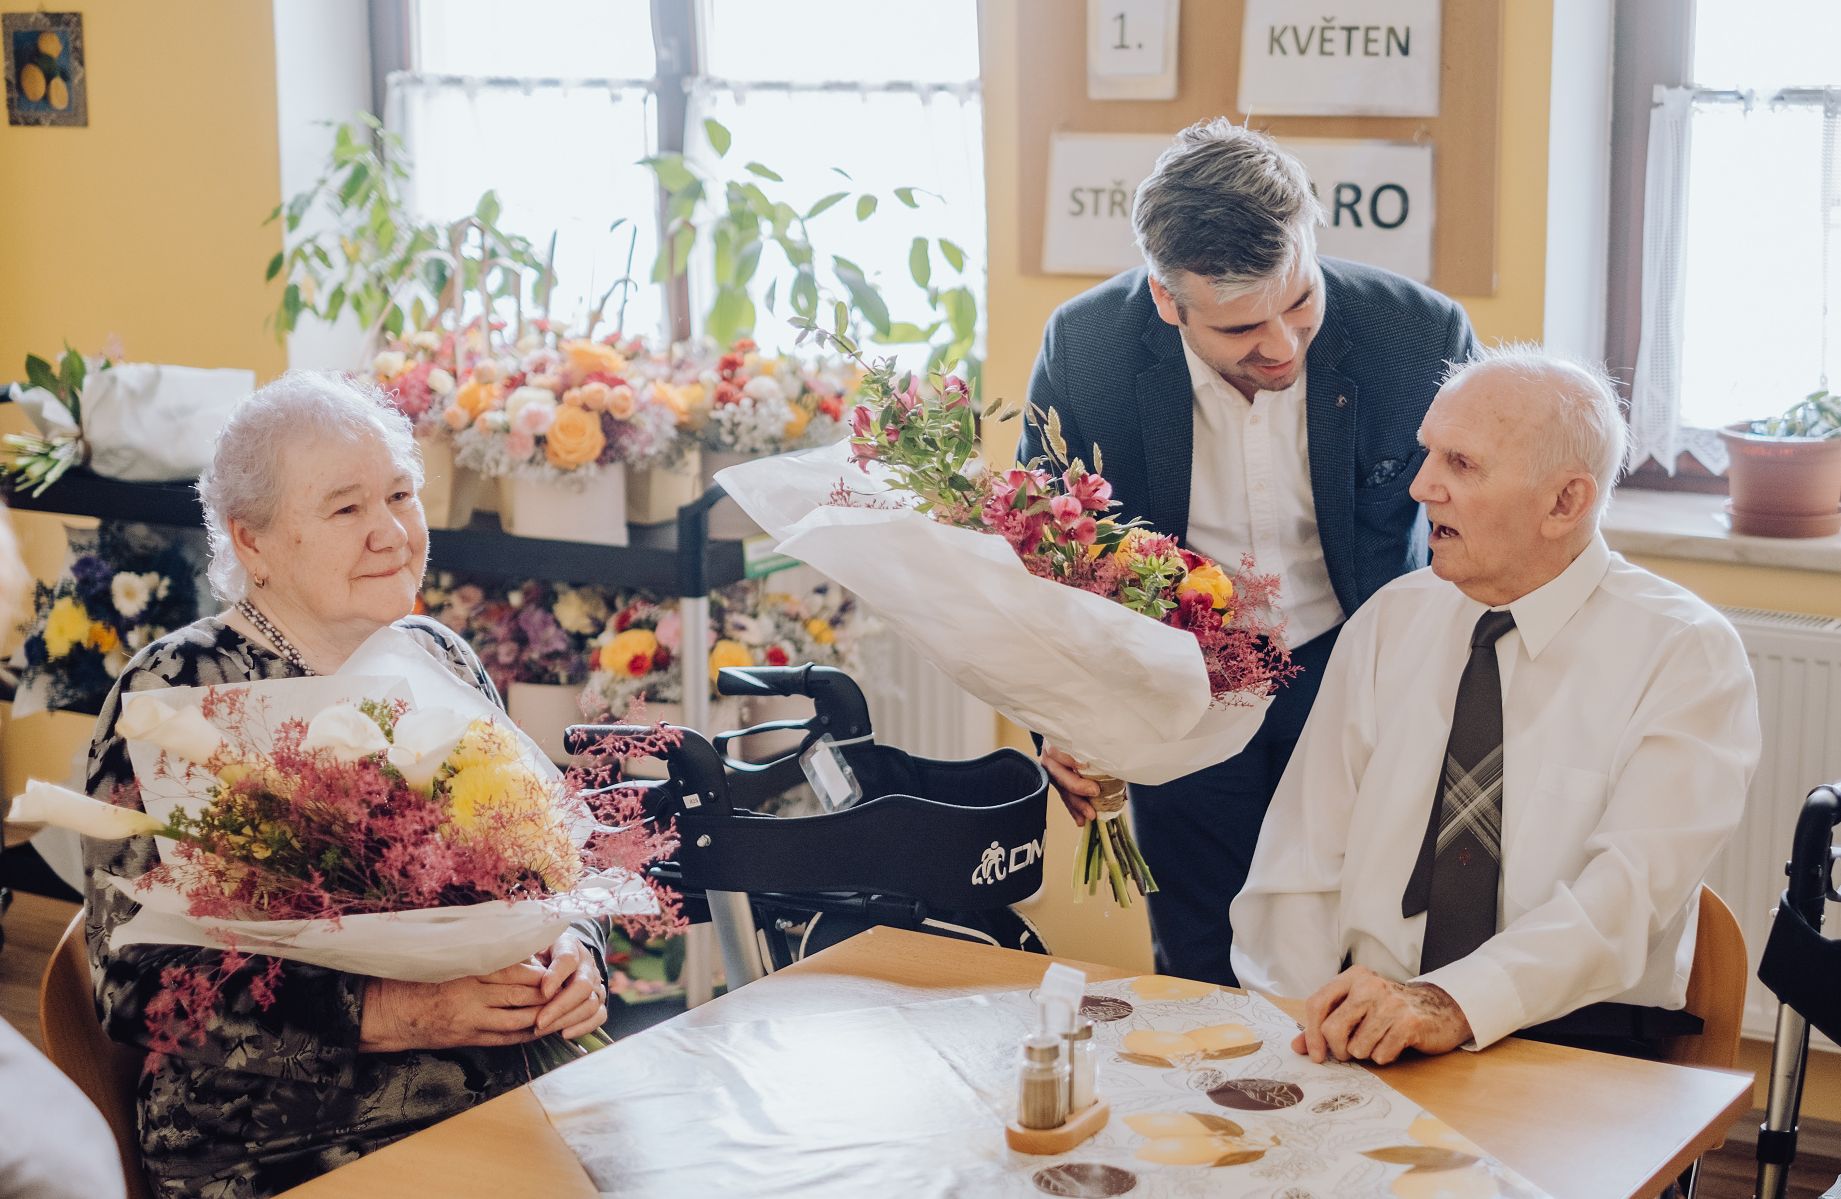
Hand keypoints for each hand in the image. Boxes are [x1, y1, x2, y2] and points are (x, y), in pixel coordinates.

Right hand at [359, 961, 546, 1052]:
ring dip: (541, 1015)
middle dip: (547, 994)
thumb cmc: (416, 978)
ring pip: (517, 1019)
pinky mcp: (467, 1038)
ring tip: (559, 1009)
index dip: (537, 971)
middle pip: (520, 995)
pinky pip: (504, 1039)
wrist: (387, 1011)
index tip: (552, 967)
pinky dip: (524, 1034)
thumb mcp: (447, 960)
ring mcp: (470, 1021)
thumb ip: (479, 957)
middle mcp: (471, 997)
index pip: (513, 971)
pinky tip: (539, 1028)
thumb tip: (517, 952)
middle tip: (566, 988)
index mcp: (467, 972)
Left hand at [532, 930, 608, 1039]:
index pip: (568, 959)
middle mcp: (586, 964)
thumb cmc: (535, 957)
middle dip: (560, 1006)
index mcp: (569, 946)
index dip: (556, 976)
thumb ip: (525, 960)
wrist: (551, 961)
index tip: (542, 992)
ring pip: (590, 1004)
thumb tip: (514, 973)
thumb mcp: (528, 950)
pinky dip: (583, 1027)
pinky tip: (563, 1033)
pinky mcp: (598, 1001)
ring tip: (543, 1029)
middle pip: (583, 986)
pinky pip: (599, 1016)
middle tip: (539, 1022)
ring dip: (566, 1019)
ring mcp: (595, 983)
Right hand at [1042, 744, 1099, 826]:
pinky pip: (1066, 798)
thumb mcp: (1089, 739)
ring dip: (1077, 804)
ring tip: (1090, 815)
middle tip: (1095, 792)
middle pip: (1059, 774)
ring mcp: (1052, 773)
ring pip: (1063, 790)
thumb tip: (1117, 763)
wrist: (1069, 738)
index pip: (1058, 751)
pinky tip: (1081, 821)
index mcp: (1056, 742)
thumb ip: (1097, 749)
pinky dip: (1075, 810)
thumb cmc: (1084, 738)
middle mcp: (1051, 758)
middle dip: (1077, 786)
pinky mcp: (1058, 785)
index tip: (1085, 765)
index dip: (1070, 759)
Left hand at [1290, 965, 1471, 1064]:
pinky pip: (1381, 1054)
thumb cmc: (1390, 1011)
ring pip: (1357, 1047)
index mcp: (1353, 977)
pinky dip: (1384, 1056)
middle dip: (1338, 1049)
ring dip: (1365, 1053)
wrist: (1439, 1010)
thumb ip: (1325, 1025)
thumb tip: (1297, 1046)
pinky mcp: (1409, 1023)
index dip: (1310, 1034)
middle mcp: (1370, 985)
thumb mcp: (1356, 1010)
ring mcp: (1391, 1003)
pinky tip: (1393, 1043)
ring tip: (1378, 1041)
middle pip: (1332, 1029)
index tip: (1316, 1055)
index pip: (1317, 1004)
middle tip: (1349, 1052)